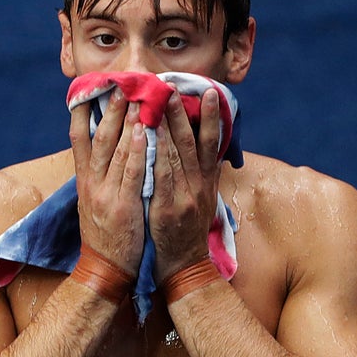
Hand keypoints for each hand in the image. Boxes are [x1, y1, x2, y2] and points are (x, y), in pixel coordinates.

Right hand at [69, 88, 146, 274]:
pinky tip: (144, 133)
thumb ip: (99, 174)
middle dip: (108, 110)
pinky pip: (132, 174)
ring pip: (116, 151)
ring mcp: (106, 194)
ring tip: (135, 99)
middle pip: (98, 138)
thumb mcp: (93, 200)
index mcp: (84, 180)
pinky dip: (137, 151)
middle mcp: (92, 183)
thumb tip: (105, 147)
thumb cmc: (105, 233)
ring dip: (126, 123)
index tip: (89, 89)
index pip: (78, 139)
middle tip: (118, 85)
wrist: (105, 269)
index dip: (83, 112)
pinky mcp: (124, 206)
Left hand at [149, 88, 221, 282]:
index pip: (210, 144)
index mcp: (207, 182)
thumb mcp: (203, 201)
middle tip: (172, 87)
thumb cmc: (189, 232)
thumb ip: (202, 174)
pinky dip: (153, 154)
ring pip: (174, 155)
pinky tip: (144, 136)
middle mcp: (198, 186)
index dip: (211, 118)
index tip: (208, 93)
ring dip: (165, 126)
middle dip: (181, 113)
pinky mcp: (167, 210)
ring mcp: (184, 197)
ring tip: (157, 102)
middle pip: (191, 143)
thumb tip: (205, 149)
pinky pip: (159, 176)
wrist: (184, 268)